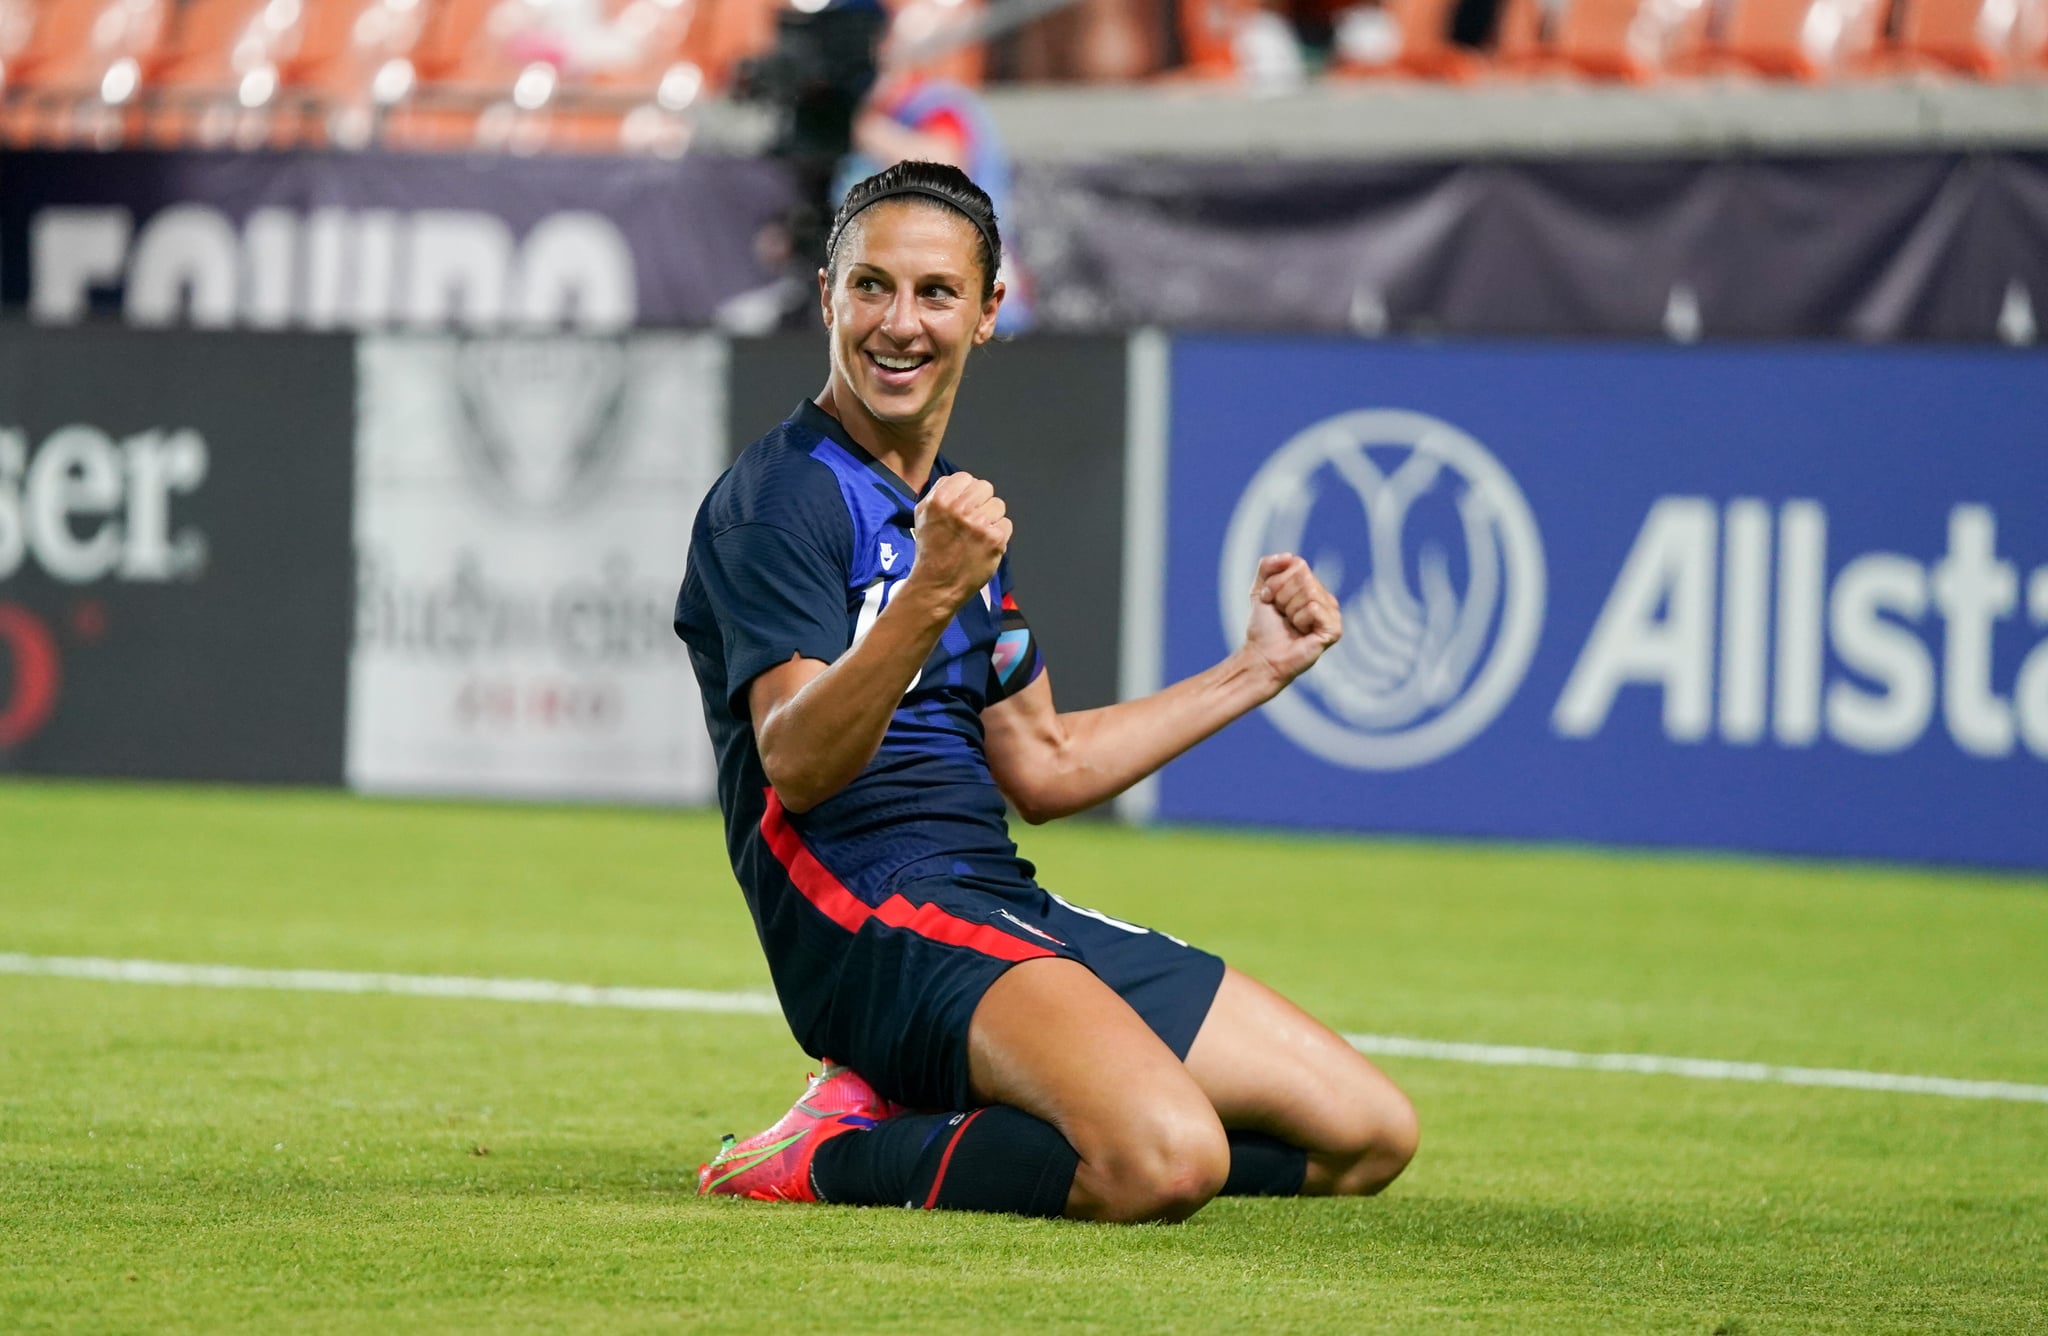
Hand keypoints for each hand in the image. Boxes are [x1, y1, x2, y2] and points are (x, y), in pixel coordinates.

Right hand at [907, 471, 1010, 610]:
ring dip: (991, 518)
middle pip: (985, 487)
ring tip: (978, 534)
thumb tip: (960, 482)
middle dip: (980, 502)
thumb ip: (940, 492)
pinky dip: (999, 535)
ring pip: (998, 505)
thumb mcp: (923, 514)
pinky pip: (1006, 524)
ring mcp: (979, 524)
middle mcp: (960, 509)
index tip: (964, 506)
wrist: (936, 584)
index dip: (966, 491)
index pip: (966, 477)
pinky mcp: (994, 539)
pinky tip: (985, 545)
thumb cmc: (930, 550)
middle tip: (973, 520)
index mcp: (940, 499)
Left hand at [1243, 553, 1341, 690]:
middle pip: (1304, 577)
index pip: (1297, 564)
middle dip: (1282, 596)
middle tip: (1281, 615)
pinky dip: (1300, 620)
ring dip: (1290, 610)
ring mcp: (1332, 613)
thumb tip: (1290, 555)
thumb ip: (1268, 566)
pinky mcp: (1334, 629)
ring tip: (1291, 625)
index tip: (1269, 600)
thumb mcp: (1259, 589)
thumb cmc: (1264, 626)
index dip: (1276, 582)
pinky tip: (1301, 632)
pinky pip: (1314, 607)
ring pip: (1309, 591)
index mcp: (1311, 586)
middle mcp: (1325, 598)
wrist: (1262, 655)